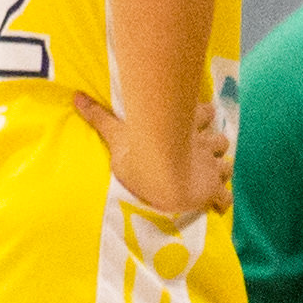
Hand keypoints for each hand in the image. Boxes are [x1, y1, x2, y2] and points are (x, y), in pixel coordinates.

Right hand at [73, 93, 232, 220]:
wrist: (160, 175)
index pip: (204, 114)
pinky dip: (222, 202)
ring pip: (226, 165)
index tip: (203, 117)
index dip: (204, 116)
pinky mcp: (212, 190)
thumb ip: (99, 116)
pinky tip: (216, 206)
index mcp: (184, 128)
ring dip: (221, 170)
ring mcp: (209, 168)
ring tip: (211, 177)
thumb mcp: (117, 133)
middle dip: (215, 145)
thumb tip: (75, 96)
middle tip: (205, 153)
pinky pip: (224, 198)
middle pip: (220, 140)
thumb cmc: (140, 153)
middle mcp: (200, 145)